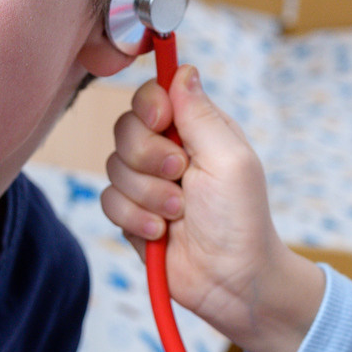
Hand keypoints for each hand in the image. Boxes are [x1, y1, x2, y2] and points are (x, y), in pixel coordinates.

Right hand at [101, 66, 322, 351]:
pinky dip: (135, 218)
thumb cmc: (242, 220)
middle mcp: (169, 150)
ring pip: (113, 167)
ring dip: (147, 194)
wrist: (233, 281)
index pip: (153, 95)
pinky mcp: (133, 215)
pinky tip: (162, 233)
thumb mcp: (230, 159)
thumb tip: (184, 70)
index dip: (150, 105)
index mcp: (197, 129)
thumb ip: (201, 114)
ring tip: (179, 214)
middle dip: (148, 157)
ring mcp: (148, 183)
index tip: (161, 120)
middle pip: (125, 128)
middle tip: (180, 176)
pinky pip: (108, 201)